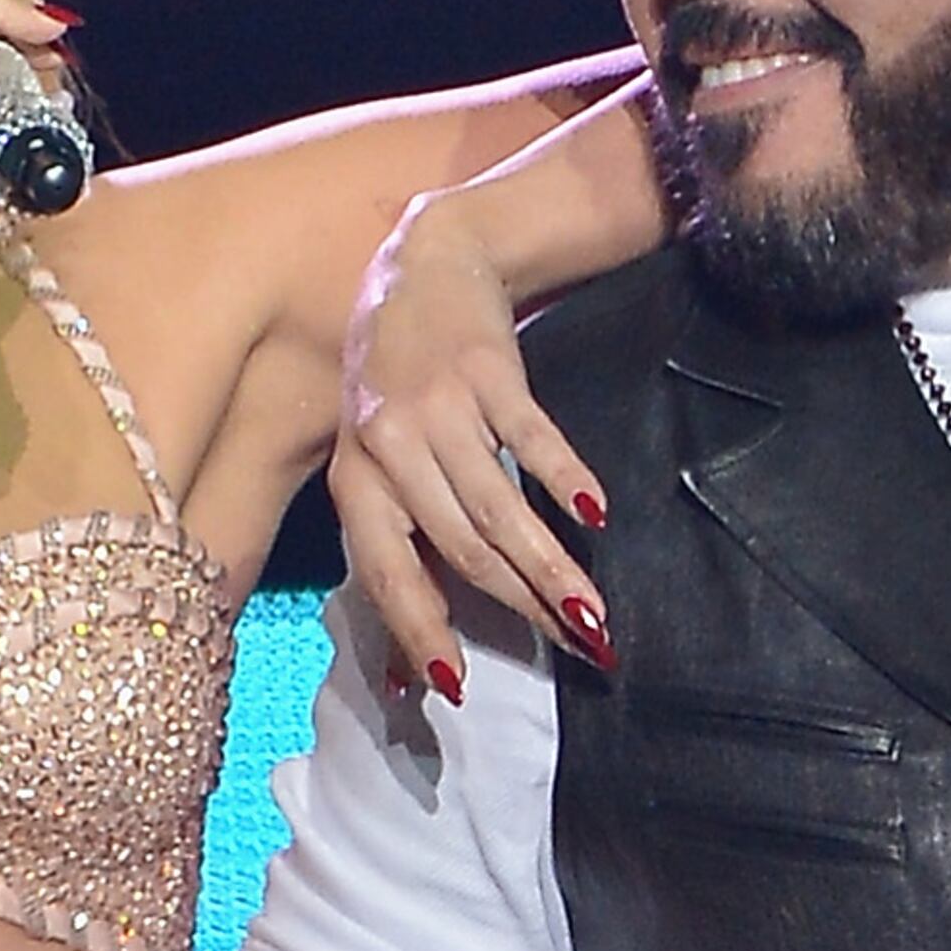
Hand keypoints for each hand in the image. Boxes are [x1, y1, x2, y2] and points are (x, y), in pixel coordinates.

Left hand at [333, 192, 616, 692]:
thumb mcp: (377, 466)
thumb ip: (398, 561)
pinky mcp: (487, 370)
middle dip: (519, 608)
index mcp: (356, 482)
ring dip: (550, 566)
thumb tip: (404, 684)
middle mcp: (389, 448)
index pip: (386, 574)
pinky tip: (595, 515)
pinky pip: (530, 436)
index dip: (419, 630)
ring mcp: (438, 407)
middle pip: (458, 548)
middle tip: (576, 650)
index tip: (457, 686)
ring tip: (593, 613)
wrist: (423, 263)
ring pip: (496, 506)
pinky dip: (564, 477)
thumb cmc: (398, 385)